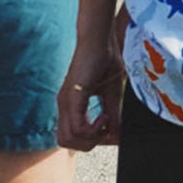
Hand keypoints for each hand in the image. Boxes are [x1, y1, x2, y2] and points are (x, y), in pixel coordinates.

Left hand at [55, 27, 125, 150]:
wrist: (101, 39)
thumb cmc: (106, 60)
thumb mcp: (112, 94)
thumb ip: (113, 115)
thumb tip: (117, 136)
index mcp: (71, 106)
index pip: (72, 137)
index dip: (92, 140)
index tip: (111, 131)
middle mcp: (64, 106)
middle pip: (67, 142)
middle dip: (90, 143)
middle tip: (108, 130)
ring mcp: (66, 102)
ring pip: (68, 139)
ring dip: (91, 137)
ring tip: (106, 122)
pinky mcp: (72, 97)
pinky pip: (76, 127)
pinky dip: (93, 128)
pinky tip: (105, 115)